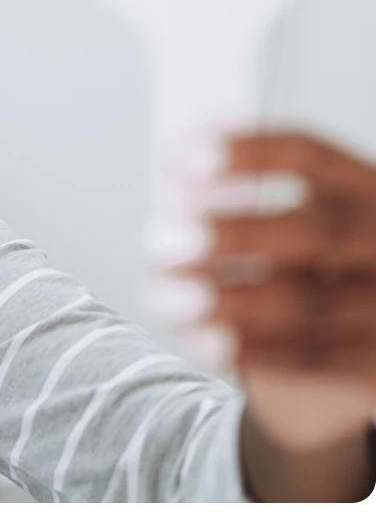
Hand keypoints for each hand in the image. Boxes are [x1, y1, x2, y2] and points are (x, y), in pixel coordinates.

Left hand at [185, 132, 375, 501]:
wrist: (355, 336)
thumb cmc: (302, 264)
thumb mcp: (289, 220)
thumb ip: (237, 205)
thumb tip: (168, 206)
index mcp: (362, 188)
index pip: (310, 156)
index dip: (244, 155)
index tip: (176, 162)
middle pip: (314, 233)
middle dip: (231, 237)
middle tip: (159, 244)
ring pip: (308, 305)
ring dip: (226, 303)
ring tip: (166, 299)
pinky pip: (313, 359)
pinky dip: (250, 351)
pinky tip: (201, 340)